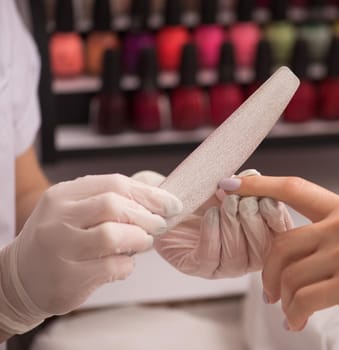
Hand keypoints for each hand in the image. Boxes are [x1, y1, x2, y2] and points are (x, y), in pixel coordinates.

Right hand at [0, 174, 181, 333]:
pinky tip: (123, 264)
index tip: (171, 203)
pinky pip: (112, 266)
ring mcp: (59, 248)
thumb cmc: (61, 239)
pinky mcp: (67, 278)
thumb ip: (111, 200)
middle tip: (160, 225)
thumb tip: (158, 196)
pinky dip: (127, 265)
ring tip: (142, 243)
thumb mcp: (76, 209)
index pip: (114, 184)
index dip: (149, 194)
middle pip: (113, 205)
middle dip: (146, 216)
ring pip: (112, 236)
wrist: (21, 278)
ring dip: (138, 239)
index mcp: (63, 195)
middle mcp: (57, 218)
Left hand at [132, 170, 292, 278]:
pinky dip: (212, 233)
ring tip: (226, 204)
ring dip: (233, 226)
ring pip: (237, 256)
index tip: (265, 198)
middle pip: (262, 248)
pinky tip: (210, 215)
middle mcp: (248, 258)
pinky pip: (210, 256)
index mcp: (263, 237)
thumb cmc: (204, 197)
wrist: (169, 205)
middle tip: (243, 199)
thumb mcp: (228, 187)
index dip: (275, 217)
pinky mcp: (197, 268)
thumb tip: (254, 176)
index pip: (280, 234)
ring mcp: (223, 267)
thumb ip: (244, 184)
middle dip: (253, 220)